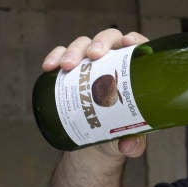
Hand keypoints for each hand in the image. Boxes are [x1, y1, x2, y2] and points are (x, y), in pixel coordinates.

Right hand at [42, 29, 149, 158]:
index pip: (137, 47)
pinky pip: (61, 56)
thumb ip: (134, 143)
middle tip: (94, 55)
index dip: (135, 40)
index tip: (128, 43)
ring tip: (67, 66)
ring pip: (83, 45)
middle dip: (100, 42)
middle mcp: (113, 60)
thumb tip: (127, 146)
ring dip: (74, 50)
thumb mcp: (129, 139)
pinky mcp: (71, 71)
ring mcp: (90, 64)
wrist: (95, 142)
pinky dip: (55, 57)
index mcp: (134, 70)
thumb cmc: (119, 132)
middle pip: (109, 40)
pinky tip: (49, 67)